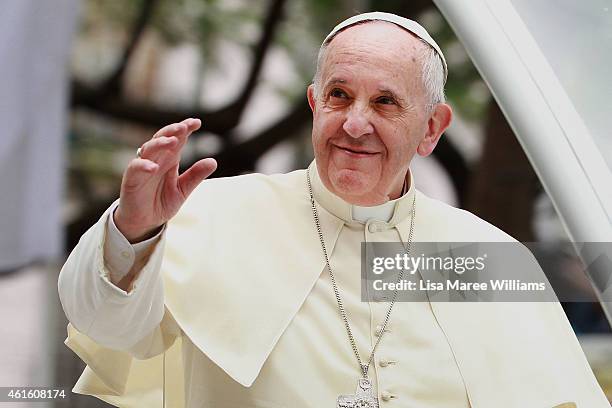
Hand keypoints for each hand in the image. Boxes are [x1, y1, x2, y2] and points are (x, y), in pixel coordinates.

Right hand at [114, 118, 216, 242]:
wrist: (144, 222)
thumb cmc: (161, 202)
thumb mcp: (183, 190)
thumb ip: (196, 175)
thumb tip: (214, 161)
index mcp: (169, 160)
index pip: (177, 139)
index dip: (185, 129)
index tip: (197, 122)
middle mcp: (156, 160)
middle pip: (162, 138)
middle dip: (172, 131)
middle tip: (184, 127)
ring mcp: (143, 168)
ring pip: (148, 149)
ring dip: (159, 144)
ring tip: (172, 141)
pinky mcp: (131, 180)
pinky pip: (135, 168)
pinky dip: (143, 166)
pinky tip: (154, 167)